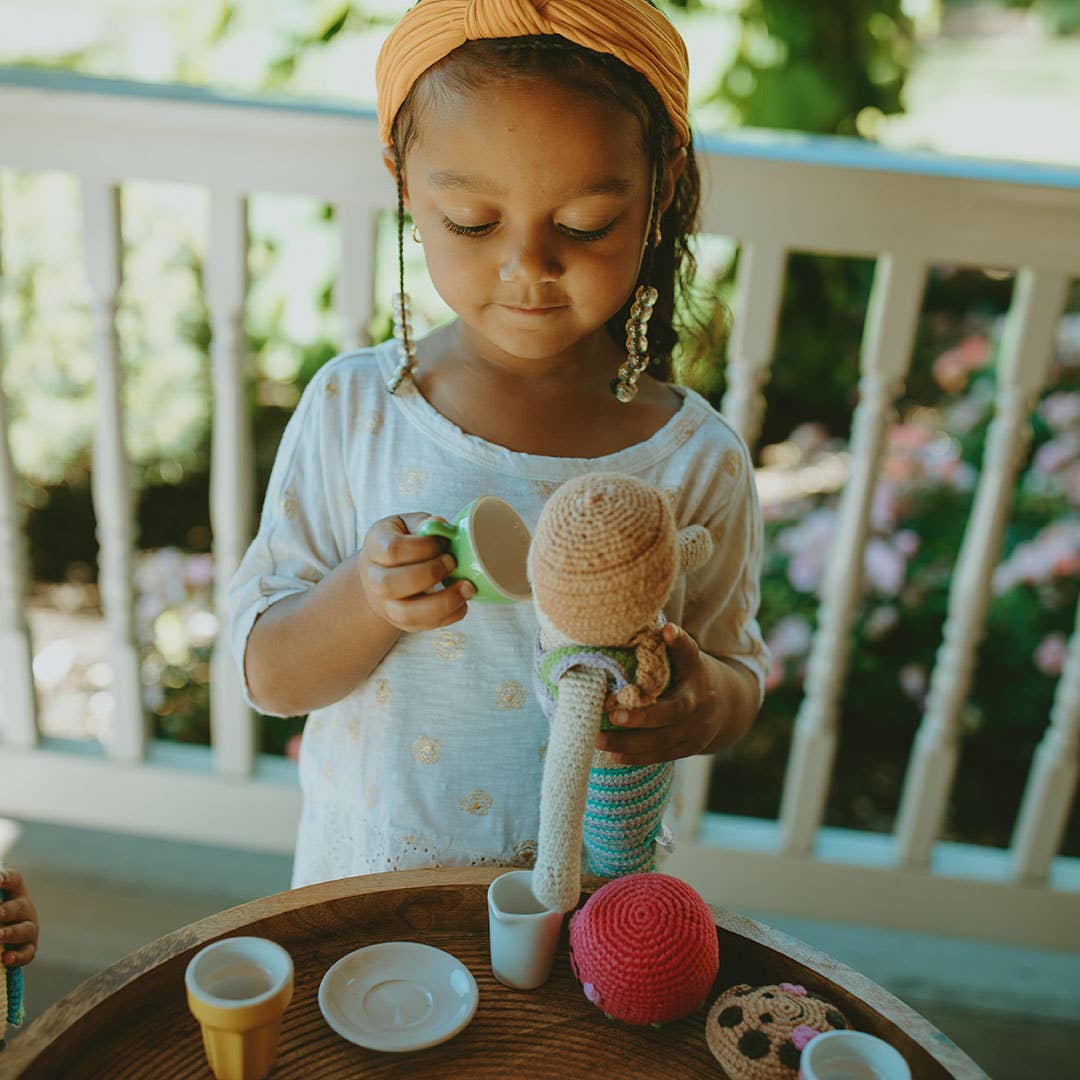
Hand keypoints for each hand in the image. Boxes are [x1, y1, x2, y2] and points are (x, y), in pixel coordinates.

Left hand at [0, 870, 37, 966]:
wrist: (3, 935)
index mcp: (13, 892)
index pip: (13, 880)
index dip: (6, 879)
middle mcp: (24, 908)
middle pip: (19, 907)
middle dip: (6, 911)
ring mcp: (29, 928)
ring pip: (25, 930)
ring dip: (11, 933)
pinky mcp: (29, 948)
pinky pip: (27, 953)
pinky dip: (18, 956)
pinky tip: (5, 958)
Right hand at [358, 513, 474, 632]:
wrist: (383, 570)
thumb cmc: (401, 542)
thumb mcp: (407, 524)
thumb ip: (423, 523)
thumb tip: (440, 524)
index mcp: (375, 547)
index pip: (393, 550)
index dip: (423, 547)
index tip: (442, 543)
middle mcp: (373, 579)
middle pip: (391, 584)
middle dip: (430, 574)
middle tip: (452, 563)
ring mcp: (386, 604)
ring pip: (406, 614)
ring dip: (442, 603)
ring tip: (466, 588)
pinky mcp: (402, 622)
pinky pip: (423, 627)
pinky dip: (448, 617)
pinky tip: (462, 602)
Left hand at [596, 623, 723, 765]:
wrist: (729, 707)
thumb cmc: (694, 675)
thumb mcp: (688, 657)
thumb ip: (670, 645)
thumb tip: (639, 622)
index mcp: (697, 671)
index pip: (689, 653)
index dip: (679, 641)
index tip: (667, 630)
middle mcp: (699, 702)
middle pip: (672, 711)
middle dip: (643, 716)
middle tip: (613, 714)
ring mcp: (696, 729)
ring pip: (661, 739)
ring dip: (628, 742)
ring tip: (597, 739)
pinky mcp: (688, 748)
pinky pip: (660, 755)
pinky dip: (636, 757)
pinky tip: (611, 755)